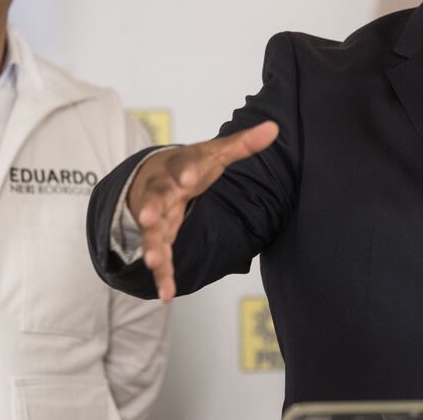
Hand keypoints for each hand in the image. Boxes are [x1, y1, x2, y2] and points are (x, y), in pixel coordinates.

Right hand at [128, 120, 279, 301]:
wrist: (150, 176)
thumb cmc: (189, 165)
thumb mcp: (213, 153)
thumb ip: (242, 144)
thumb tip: (274, 127)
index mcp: (177, 167)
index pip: (180, 165)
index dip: (184, 171)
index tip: (188, 177)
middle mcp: (161, 191)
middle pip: (156, 198)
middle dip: (152, 207)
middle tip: (148, 217)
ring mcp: (155, 215)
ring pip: (151, 231)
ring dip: (152, 245)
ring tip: (153, 261)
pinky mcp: (157, 236)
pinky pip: (159, 256)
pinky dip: (162, 276)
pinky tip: (167, 295)